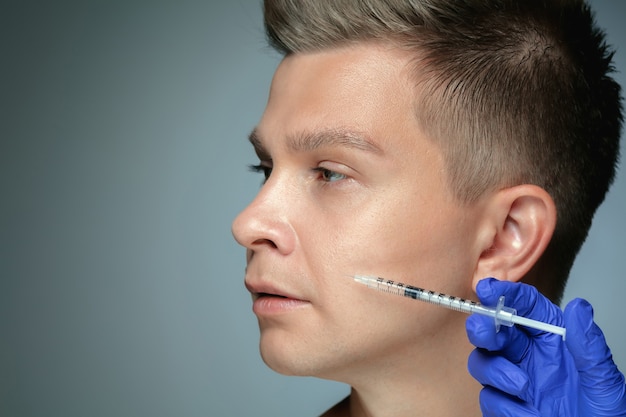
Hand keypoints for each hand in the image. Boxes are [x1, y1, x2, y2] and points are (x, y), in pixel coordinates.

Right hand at [465, 278, 625, 415]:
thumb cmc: (604, 416)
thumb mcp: (603, 380)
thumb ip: (589, 345)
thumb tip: (578, 307)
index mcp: (554, 340)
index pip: (526, 307)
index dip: (505, 294)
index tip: (488, 289)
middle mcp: (530, 356)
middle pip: (493, 330)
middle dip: (483, 326)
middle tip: (485, 329)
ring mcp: (514, 381)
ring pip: (482, 361)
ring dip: (494, 371)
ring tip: (521, 387)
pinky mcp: (506, 407)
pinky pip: (489, 398)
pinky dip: (504, 406)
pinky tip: (526, 413)